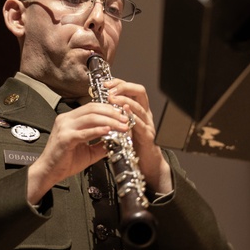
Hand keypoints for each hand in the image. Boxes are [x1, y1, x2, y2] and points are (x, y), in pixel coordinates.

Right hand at [26, 103, 131, 204]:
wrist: (48, 172)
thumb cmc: (64, 161)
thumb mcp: (87, 150)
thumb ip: (100, 143)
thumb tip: (117, 140)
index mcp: (70, 119)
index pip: (92, 107)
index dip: (108, 109)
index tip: (122, 115)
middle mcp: (66, 120)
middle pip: (92, 109)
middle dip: (112, 113)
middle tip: (125, 119)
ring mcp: (64, 128)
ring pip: (90, 117)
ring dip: (109, 121)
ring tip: (121, 126)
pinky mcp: (65, 139)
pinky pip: (84, 132)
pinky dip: (98, 130)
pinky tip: (108, 131)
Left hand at [104, 78, 172, 192]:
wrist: (146, 166)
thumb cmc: (133, 147)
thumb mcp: (123, 128)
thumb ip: (116, 117)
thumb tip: (101, 107)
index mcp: (138, 111)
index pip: (131, 90)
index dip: (120, 84)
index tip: (107, 83)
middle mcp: (145, 115)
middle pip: (139, 92)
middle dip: (124, 87)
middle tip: (110, 89)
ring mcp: (148, 125)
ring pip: (140, 107)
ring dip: (126, 101)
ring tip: (113, 99)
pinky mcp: (148, 137)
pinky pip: (141, 125)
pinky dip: (132, 119)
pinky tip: (124, 115)